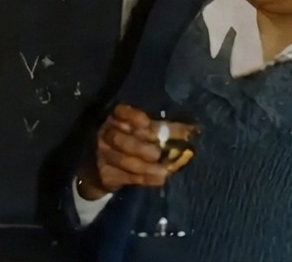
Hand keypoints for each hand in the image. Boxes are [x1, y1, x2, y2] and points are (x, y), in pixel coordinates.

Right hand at [76, 103, 195, 199]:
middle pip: (121, 139)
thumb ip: (163, 129)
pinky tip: (158, 179)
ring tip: (165, 171)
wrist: (98, 169)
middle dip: (140, 147)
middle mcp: (105, 133)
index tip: (146, 123)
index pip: (121, 112)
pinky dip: (144, 179)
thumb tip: (193, 130)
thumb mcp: (142, 131)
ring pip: (123, 160)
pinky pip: (126, 177)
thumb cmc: (128, 143)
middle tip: (158, 154)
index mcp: (115, 117)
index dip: (133, 117)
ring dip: (146, 167)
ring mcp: (102, 155)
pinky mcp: (104, 174)